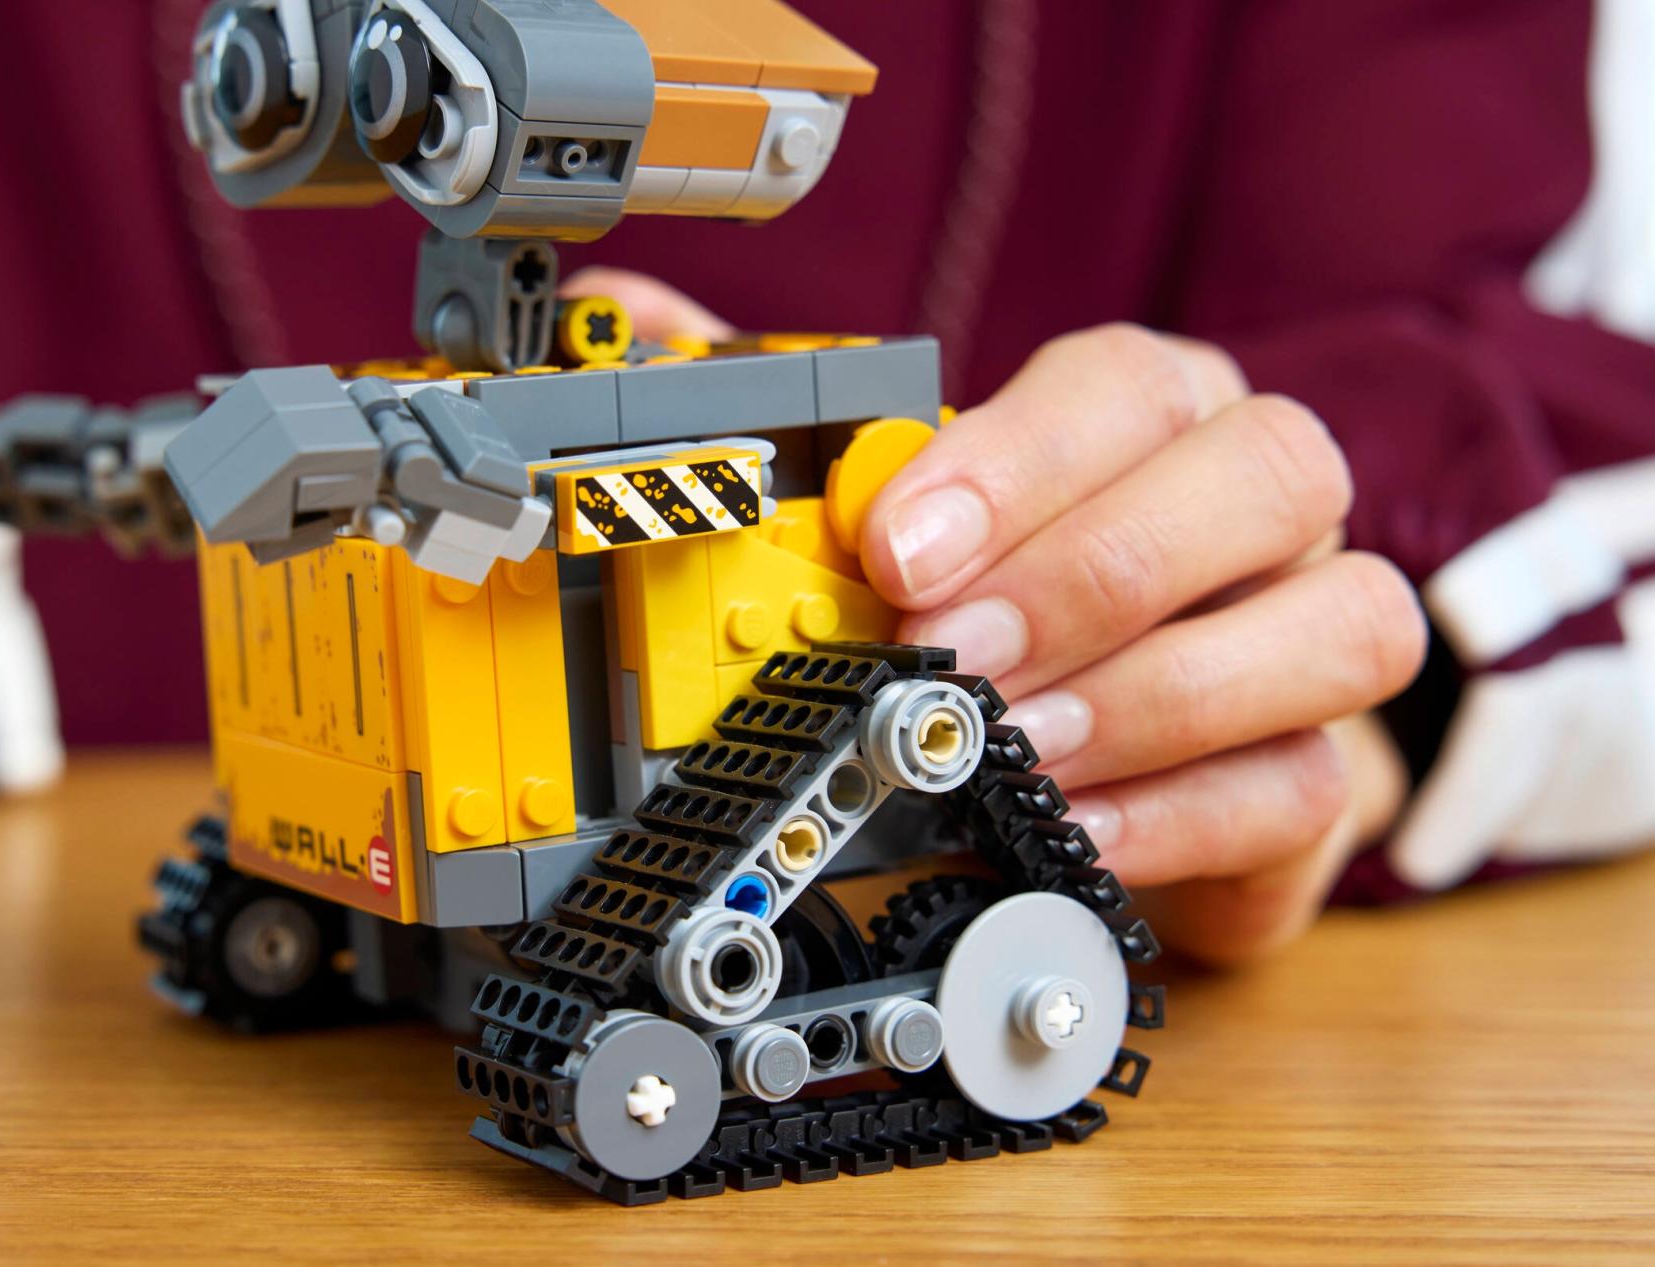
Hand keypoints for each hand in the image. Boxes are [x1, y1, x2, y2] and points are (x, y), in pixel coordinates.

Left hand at [565, 270, 1428, 963]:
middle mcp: (1260, 507)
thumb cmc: (1006, 598)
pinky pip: (1305, 786)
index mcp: (1156, 414)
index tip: (898, 548)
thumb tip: (636, 321)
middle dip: (1094, 573)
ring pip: (1339, 625)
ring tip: (1019, 748)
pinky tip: (1074, 833)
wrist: (1119, 741)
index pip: (1125, 384)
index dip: (1018, 462)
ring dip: (1157, 695)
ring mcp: (1313, 634)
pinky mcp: (1318, 774)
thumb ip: (787, 424)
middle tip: (959, 656)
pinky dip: (1184, 817)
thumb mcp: (896, 509)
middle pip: (1270, 475)